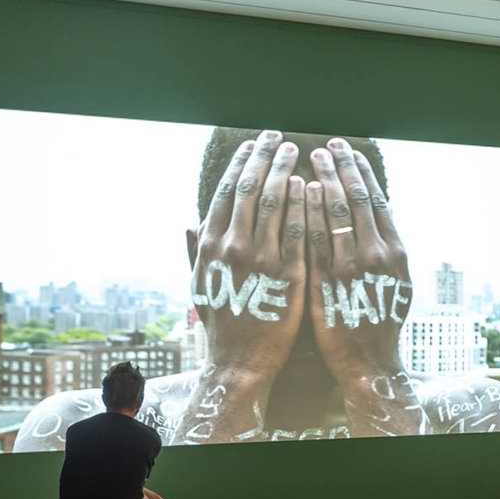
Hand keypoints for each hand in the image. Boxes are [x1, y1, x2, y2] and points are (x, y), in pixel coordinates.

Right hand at [188, 131, 307, 383]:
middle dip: (263, 158)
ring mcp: (260, 259)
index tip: (251, 143)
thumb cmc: (223, 324)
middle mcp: (231, 247)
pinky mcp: (289, 274)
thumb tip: (188, 223)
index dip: (239, 163)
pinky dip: (302, 204)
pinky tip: (311, 185)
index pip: (224, 192)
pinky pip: (298, 230)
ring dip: (285, 171)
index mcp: (209, 246)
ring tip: (297, 149)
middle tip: (276, 136)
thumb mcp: (200, 286)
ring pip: (274, 202)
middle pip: (249, 189)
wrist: (242, 363)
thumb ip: (195, 252)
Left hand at [306, 140, 421, 436]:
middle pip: (356, 198)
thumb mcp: (396, 282)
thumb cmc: (378, 322)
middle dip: (342, 167)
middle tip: (328, 144)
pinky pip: (313, 238)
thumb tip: (377, 213)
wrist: (367, 365)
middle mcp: (377, 256)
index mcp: (396, 252)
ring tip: (309, 156)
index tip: (349, 150)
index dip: (362, 172)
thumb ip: (386, 248)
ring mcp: (350, 269)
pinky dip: (306, 210)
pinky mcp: (324, 283)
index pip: (377, 200)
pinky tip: (298, 190)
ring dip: (322, 178)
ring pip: (334, 212)